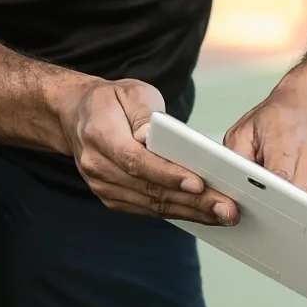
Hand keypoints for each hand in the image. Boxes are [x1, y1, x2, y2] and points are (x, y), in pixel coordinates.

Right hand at [63, 78, 239, 225]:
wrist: (79, 117)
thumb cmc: (112, 101)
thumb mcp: (131, 92)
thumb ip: (144, 112)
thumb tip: (155, 135)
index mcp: (100, 135)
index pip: (136, 160)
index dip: (168, 174)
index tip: (199, 183)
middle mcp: (97, 166)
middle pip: (149, 188)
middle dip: (192, 201)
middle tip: (227, 207)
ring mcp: (103, 186)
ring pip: (152, 204)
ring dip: (191, 212)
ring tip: (224, 215)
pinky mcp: (113, 199)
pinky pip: (149, 209)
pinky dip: (179, 213)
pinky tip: (205, 214)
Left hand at [223, 71, 306, 206]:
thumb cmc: (277, 119)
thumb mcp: (244, 131)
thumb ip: (234, 159)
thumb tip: (229, 187)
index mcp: (287, 144)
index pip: (281, 180)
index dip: (271, 200)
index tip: (260, 211)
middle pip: (299, 202)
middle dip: (282, 214)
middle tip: (266, 217)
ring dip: (297, 215)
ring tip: (282, 209)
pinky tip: (299, 207)